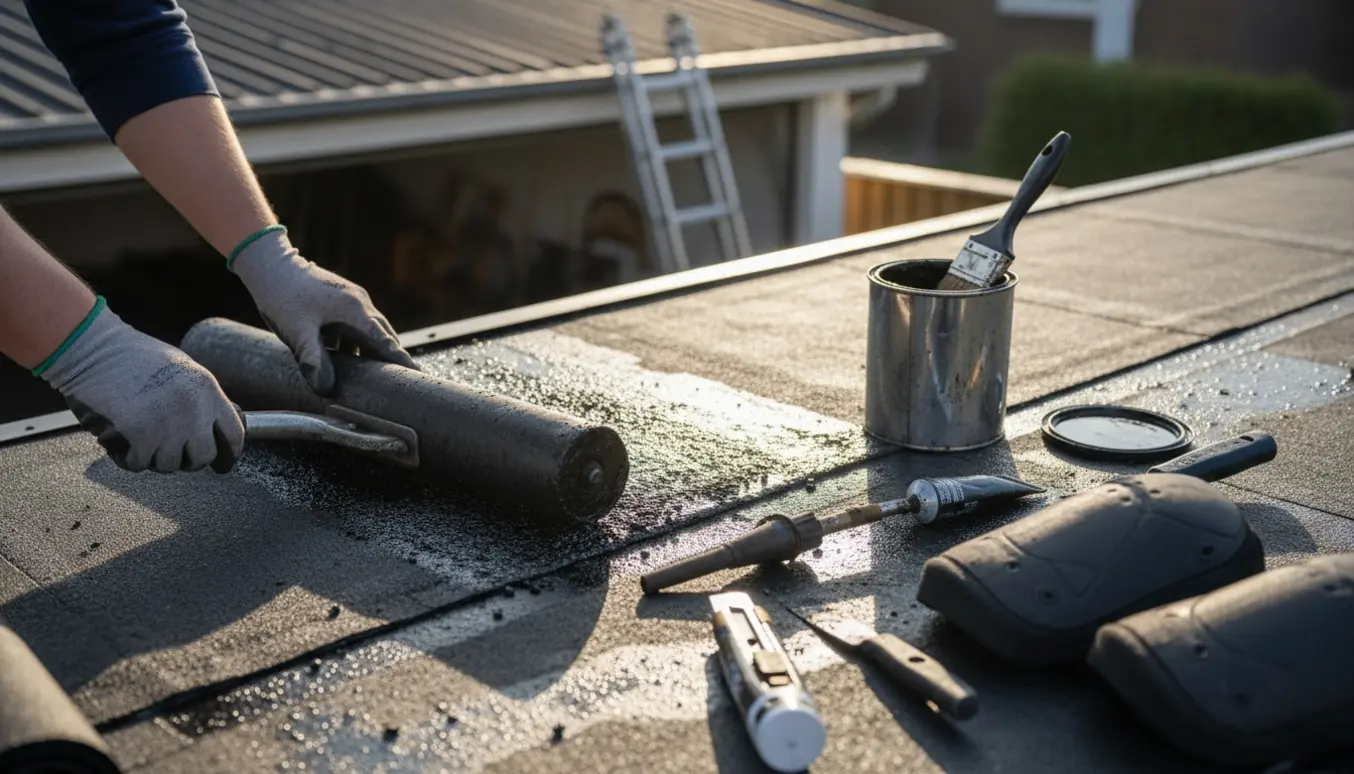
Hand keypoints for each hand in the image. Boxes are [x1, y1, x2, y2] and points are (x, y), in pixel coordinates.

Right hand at [38, 301, 244, 472]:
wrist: (93, 348)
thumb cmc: (131, 355)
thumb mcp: (180, 368)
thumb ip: (198, 397)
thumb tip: (210, 424)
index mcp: (207, 389)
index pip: (233, 434)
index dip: (228, 455)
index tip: (222, 464)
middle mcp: (193, 409)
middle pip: (203, 457)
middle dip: (187, 461)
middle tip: (172, 454)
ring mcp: (168, 424)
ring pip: (169, 465)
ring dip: (154, 459)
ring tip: (142, 440)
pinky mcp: (140, 434)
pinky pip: (140, 464)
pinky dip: (130, 460)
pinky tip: (124, 446)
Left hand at [230, 228, 418, 393]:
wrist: (270, 265)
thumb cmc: (282, 295)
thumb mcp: (297, 331)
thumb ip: (313, 359)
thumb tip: (325, 388)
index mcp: (355, 311)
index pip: (385, 342)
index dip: (401, 360)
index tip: (419, 375)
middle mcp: (360, 304)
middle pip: (385, 336)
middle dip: (393, 358)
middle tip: (401, 380)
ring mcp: (352, 300)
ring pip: (371, 330)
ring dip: (373, 351)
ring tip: (374, 374)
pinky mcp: (341, 300)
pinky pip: (358, 325)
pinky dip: (358, 342)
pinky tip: (346, 356)